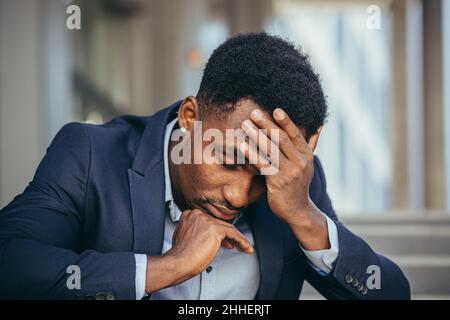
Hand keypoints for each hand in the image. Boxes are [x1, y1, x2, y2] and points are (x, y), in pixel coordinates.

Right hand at [145, 209, 252, 292]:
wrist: (178, 263)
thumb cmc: (180, 255)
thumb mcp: (185, 237)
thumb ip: (196, 232)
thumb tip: (208, 236)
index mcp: (188, 214)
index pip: (209, 221)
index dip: (216, 231)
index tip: (222, 241)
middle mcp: (197, 214)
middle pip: (218, 223)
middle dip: (226, 236)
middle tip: (232, 245)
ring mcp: (206, 220)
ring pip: (227, 228)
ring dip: (237, 239)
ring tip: (242, 247)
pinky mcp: (215, 228)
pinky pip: (233, 233)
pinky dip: (241, 241)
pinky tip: (246, 248)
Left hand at [239, 108, 328, 250]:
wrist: (297, 210)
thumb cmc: (298, 185)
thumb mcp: (308, 164)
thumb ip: (311, 144)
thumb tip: (320, 125)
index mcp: (307, 155)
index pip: (295, 134)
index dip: (285, 121)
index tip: (275, 110)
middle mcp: (300, 162)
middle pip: (281, 138)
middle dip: (266, 124)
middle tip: (254, 113)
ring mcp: (290, 172)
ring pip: (271, 149)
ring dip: (256, 135)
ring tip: (244, 124)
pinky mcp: (278, 181)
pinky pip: (263, 164)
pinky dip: (252, 153)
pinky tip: (242, 145)